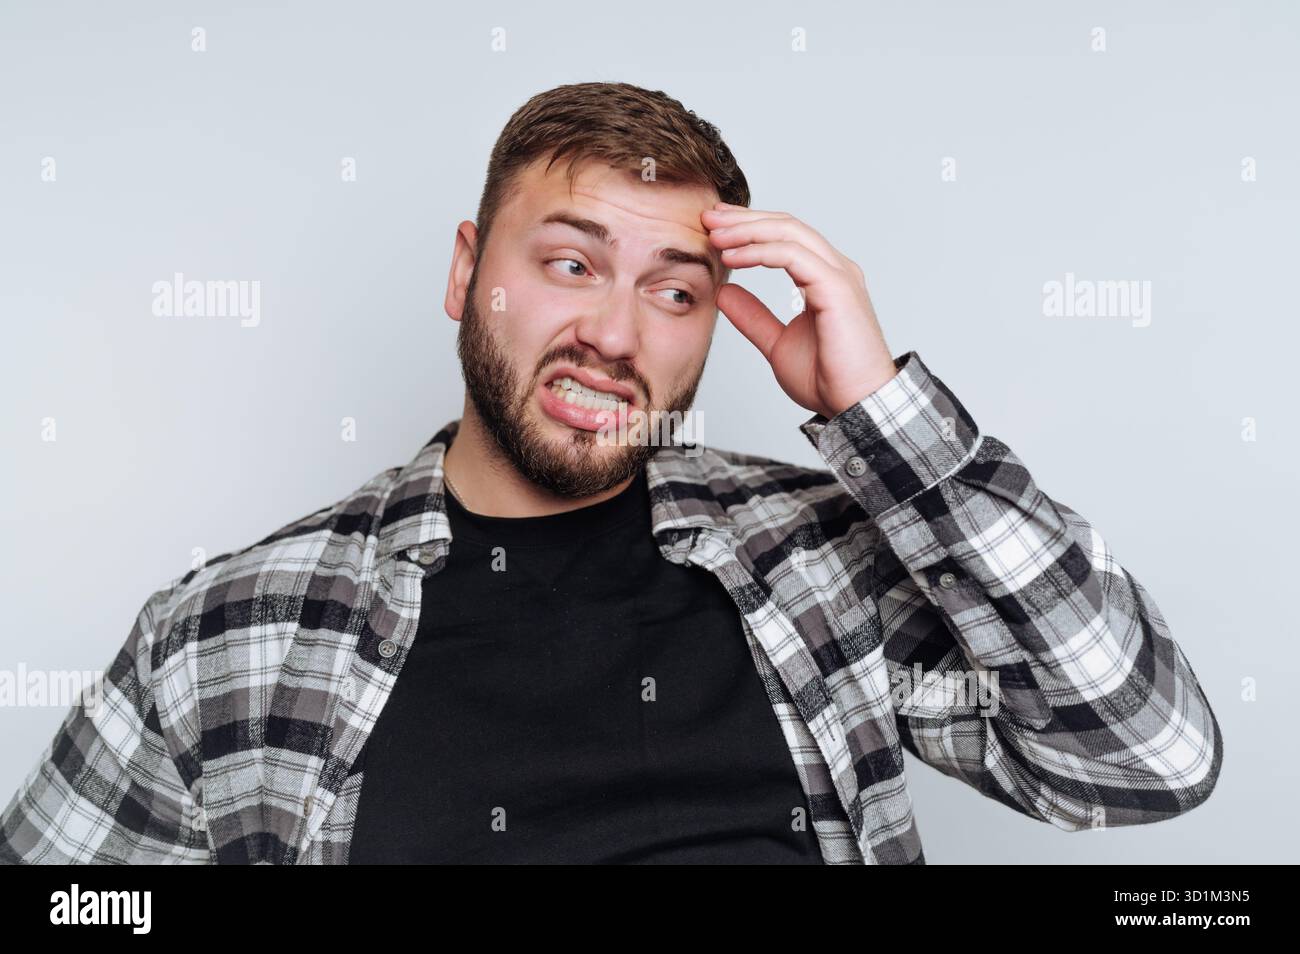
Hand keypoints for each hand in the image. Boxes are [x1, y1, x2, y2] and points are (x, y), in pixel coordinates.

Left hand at [702, 201, 897, 419]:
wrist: (855, 406)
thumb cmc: (829, 379)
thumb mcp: (777, 343)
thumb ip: (754, 317)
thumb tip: (725, 293)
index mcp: (824, 278)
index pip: (785, 236)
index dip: (749, 227)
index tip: (714, 228)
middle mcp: (834, 269)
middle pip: (786, 225)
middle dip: (744, 219)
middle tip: (708, 217)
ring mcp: (838, 276)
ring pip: (790, 233)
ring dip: (747, 230)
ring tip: (715, 235)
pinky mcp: (837, 288)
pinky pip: (793, 256)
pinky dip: (760, 251)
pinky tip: (734, 257)